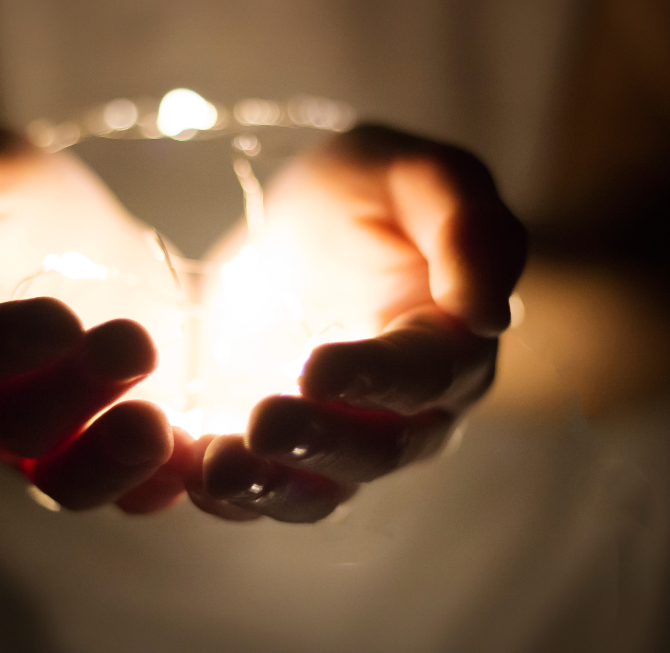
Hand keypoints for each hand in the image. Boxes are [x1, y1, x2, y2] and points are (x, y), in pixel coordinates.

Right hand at [0, 128, 187, 512]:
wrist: (84, 226)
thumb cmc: (12, 194)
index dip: (0, 347)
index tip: (58, 319)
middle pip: (11, 431)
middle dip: (72, 395)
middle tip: (131, 344)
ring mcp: (58, 435)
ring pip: (69, 482)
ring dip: (113, 463)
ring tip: (157, 429)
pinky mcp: (121, 439)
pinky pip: (140, 486)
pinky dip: (171, 481)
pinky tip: (205, 459)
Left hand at [186, 124, 526, 521]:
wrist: (301, 224)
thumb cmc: (368, 188)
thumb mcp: (419, 175)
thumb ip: (467, 227)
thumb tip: (486, 314)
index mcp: (450, 341)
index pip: (424, 373)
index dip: (375, 378)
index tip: (316, 370)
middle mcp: (409, 408)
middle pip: (378, 448)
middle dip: (320, 443)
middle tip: (262, 424)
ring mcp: (343, 435)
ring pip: (322, 487)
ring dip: (271, 487)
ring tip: (215, 471)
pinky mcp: (284, 446)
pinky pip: (264, 488)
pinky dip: (228, 494)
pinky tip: (183, 474)